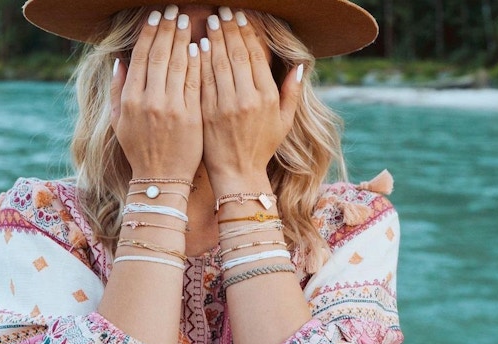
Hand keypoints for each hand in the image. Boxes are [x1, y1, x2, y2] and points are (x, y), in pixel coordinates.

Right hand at [111, 6, 202, 180]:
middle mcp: (150, 100)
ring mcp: (172, 108)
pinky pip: (194, 82)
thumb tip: (118, 62)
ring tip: (187, 20)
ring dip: (183, 39)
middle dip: (167, 29)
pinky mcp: (191, 116)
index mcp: (131, 99)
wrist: (161, 179)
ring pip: (178, 64)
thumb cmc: (139, 151)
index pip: (140, 57)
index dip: (148, 33)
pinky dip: (197, 62)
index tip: (155, 16)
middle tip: (174, 10)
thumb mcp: (119, 122)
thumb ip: (117, 91)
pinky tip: (199, 45)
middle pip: (160, 55)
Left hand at [200, 8, 302, 192]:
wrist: (237, 174)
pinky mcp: (206, 113)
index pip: (256, 55)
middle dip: (229, 28)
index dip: (248, 32)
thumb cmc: (262, 148)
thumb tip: (300, 65)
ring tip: (209, 20)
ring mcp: (225, 106)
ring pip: (218, 63)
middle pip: (237, 53)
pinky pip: (202, 80)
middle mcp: (247, 99)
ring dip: (214, 39)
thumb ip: (293, 93)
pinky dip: (200, 61)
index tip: (242, 16)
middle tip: (222, 10)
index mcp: (267, 97)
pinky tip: (197, 45)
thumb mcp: (284, 122)